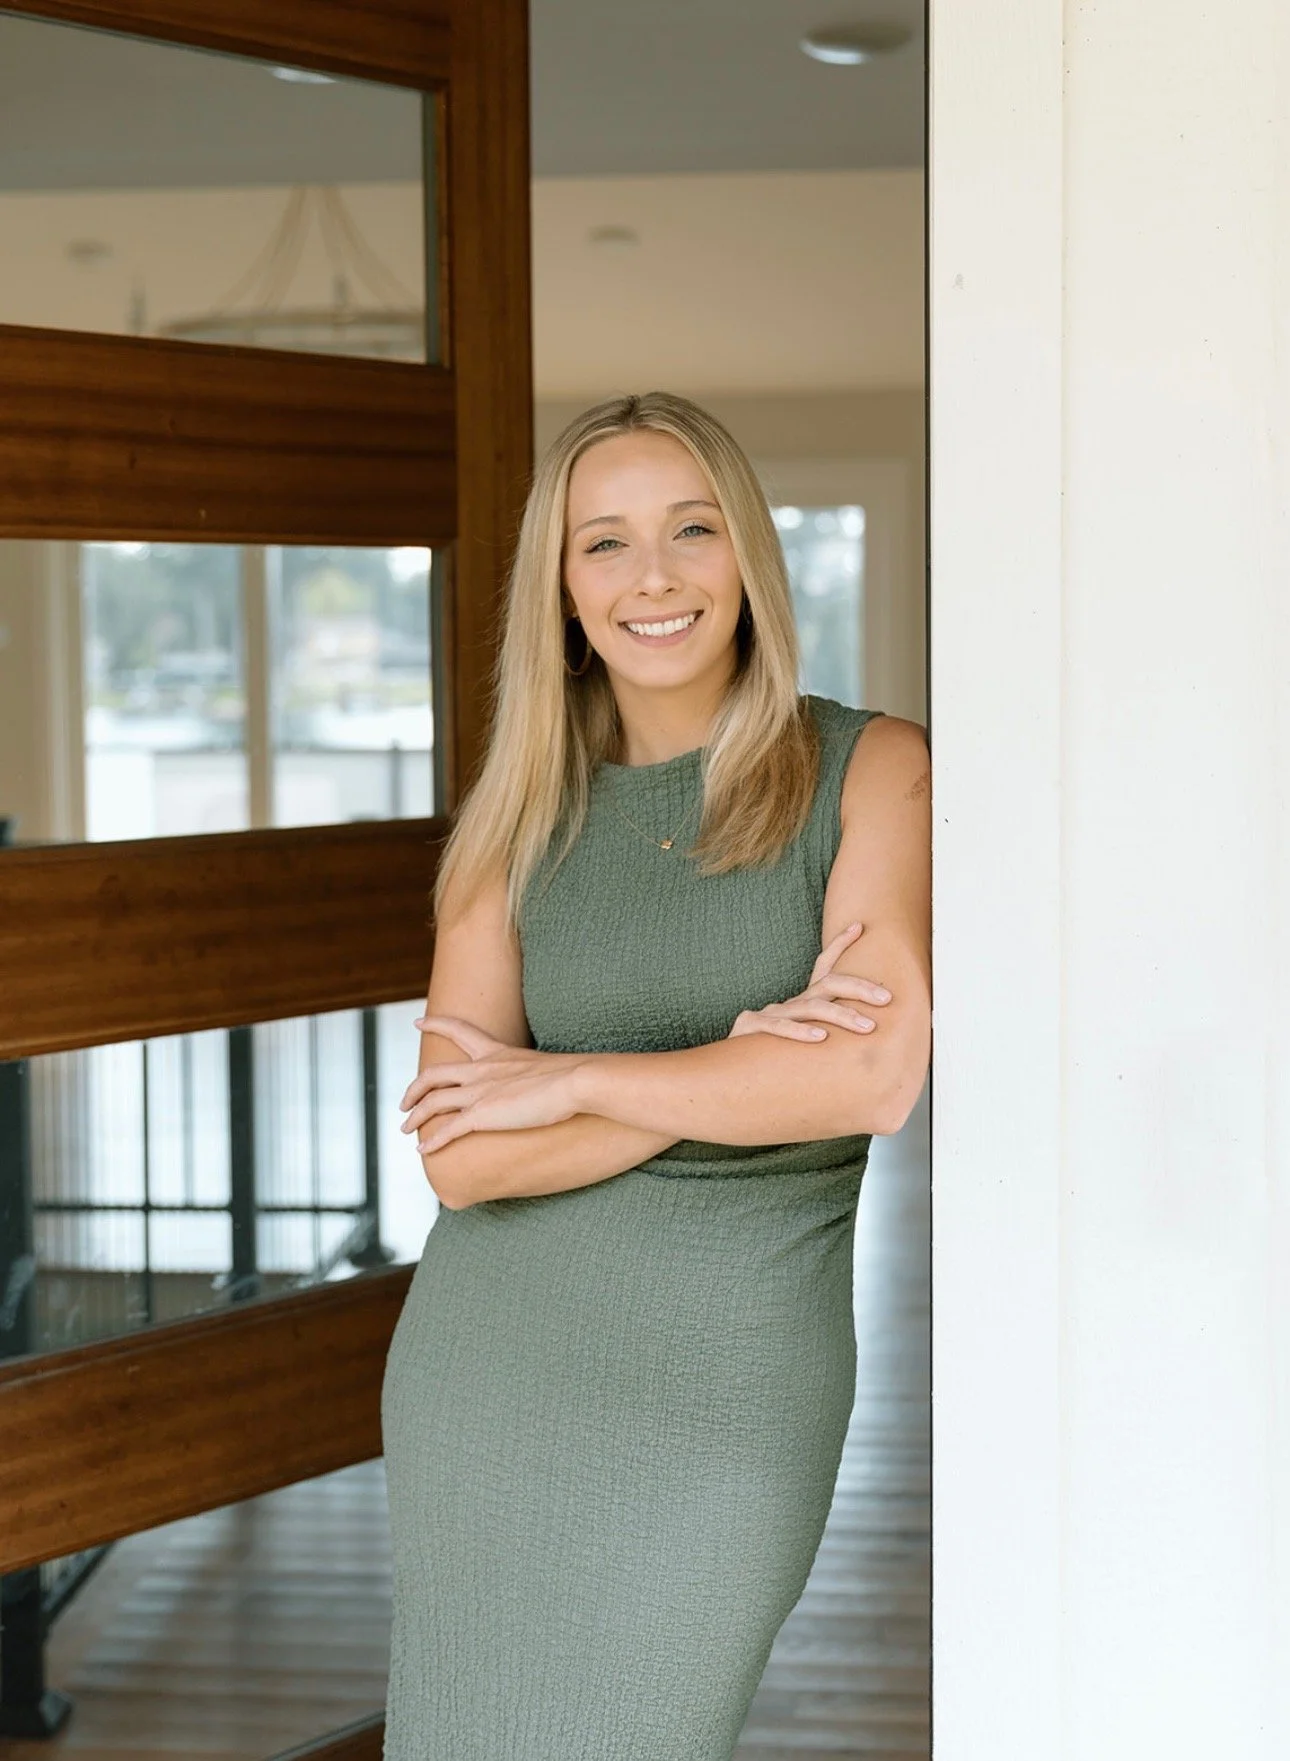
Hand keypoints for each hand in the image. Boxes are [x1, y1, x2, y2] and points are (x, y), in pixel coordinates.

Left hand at [400, 1015, 586, 1154]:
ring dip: (415, 1117)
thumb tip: (555, 1083)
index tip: (418, 1022)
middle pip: (434, 1074)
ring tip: (406, 1128)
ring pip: (433, 1102)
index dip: (436, 1025)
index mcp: (496, 1053)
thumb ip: (540, 1074)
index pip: (459, 1030)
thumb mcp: (549, 1066)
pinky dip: (432, 1141)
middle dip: (414, 1088)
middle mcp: (481, 1070)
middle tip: (404, 1101)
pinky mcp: (482, 1115)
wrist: (576, 1081)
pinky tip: (423, 1149)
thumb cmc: (573, 1075)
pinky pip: (448, 1130)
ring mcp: (479, 1092)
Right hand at [726, 921, 891, 1044]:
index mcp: (800, 1002)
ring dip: (842, 1016)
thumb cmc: (769, 1057)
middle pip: (828, 984)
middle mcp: (788, 1003)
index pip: (823, 967)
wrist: (724, 1071)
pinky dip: (801, 1032)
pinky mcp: (751, 1028)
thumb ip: (826, 1036)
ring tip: (866, 1026)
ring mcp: (769, 1013)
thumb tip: (865, 1038)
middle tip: (886, 998)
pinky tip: (821, 1038)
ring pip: (811, 1008)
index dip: (840, 944)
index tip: (860, 926)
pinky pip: (779, 1028)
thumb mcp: (802, 1041)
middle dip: (860, 987)